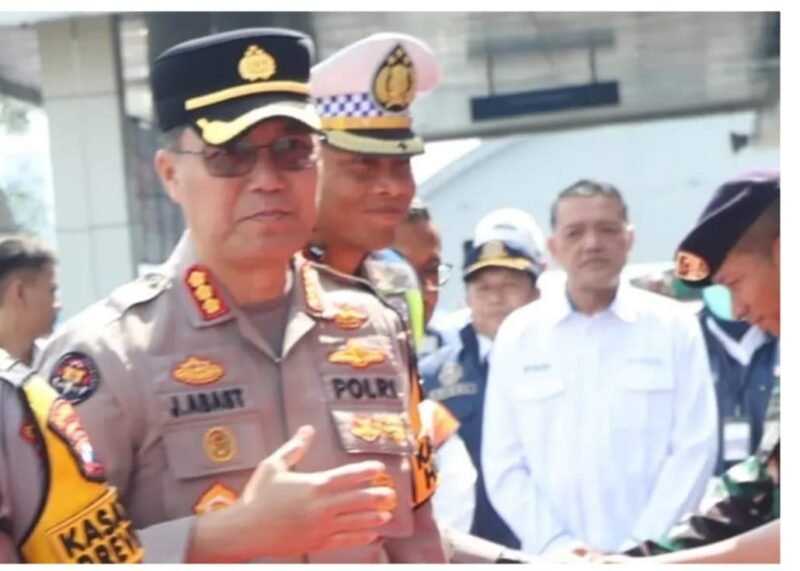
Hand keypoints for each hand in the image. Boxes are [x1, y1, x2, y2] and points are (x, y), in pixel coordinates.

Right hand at [190, 425, 395, 560]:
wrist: (244, 530)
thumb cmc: (258, 495)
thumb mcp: (273, 465)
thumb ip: (294, 448)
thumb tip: (308, 429)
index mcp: (314, 484)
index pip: (347, 476)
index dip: (366, 471)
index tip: (379, 468)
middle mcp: (322, 506)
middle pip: (357, 499)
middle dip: (376, 496)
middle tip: (391, 493)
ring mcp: (321, 526)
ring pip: (355, 521)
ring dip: (373, 516)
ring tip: (387, 514)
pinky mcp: (317, 543)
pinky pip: (345, 540)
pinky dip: (361, 537)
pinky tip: (373, 534)